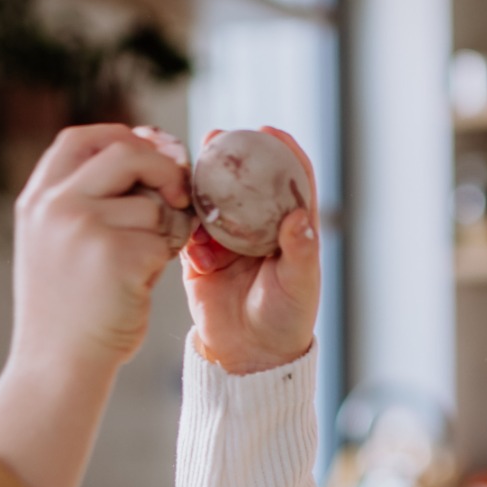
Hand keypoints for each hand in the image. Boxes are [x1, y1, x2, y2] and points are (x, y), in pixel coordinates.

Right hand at [9, 123, 191, 379]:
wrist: (57, 367)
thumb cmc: (68, 310)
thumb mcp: (56, 244)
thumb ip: (84, 201)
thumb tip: (147, 150)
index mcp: (37, 199)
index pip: (81, 137)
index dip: (123, 137)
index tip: (152, 153)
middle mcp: (54, 206)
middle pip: (124, 152)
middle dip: (163, 168)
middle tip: (179, 194)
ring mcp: (82, 227)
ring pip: (152, 203)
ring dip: (164, 229)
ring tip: (143, 264)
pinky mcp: (115, 255)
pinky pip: (162, 239)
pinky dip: (164, 259)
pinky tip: (141, 285)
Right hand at [181, 127, 320, 375]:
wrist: (248, 355)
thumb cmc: (286, 320)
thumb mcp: (299, 285)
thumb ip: (299, 251)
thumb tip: (299, 217)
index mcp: (288, 228)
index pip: (290, 180)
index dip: (282, 151)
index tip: (269, 131)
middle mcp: (257, 228)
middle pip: (244, 182)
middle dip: (231, 157)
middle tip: (217, 138)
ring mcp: (226, 240)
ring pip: (211, 201)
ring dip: (200, 186)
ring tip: (191, 175)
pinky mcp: (199, 257)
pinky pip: (188, 232)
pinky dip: (186, 228)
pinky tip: (190, 237)